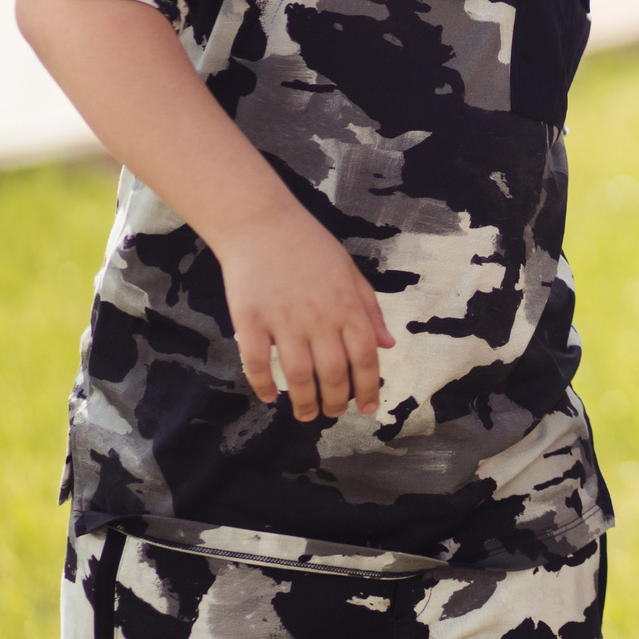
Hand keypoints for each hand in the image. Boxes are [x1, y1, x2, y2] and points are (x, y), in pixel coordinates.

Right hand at [216, 216, 395, 421]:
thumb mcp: (351, 272)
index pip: (365, 357)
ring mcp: (284, 320)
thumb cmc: (309, 245)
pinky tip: (270, 396)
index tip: (368, 408)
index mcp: (348, 306)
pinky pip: (258, 363)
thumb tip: (388, 344)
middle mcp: (319, 317)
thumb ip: (370, 309)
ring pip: (299, 375)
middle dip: (336, 401)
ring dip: (304, 402)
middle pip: (333, 372)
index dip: (369, 387)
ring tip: (306, 415)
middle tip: (332, 414)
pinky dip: (264, 385)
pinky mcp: (250, 321)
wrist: (262, 223)